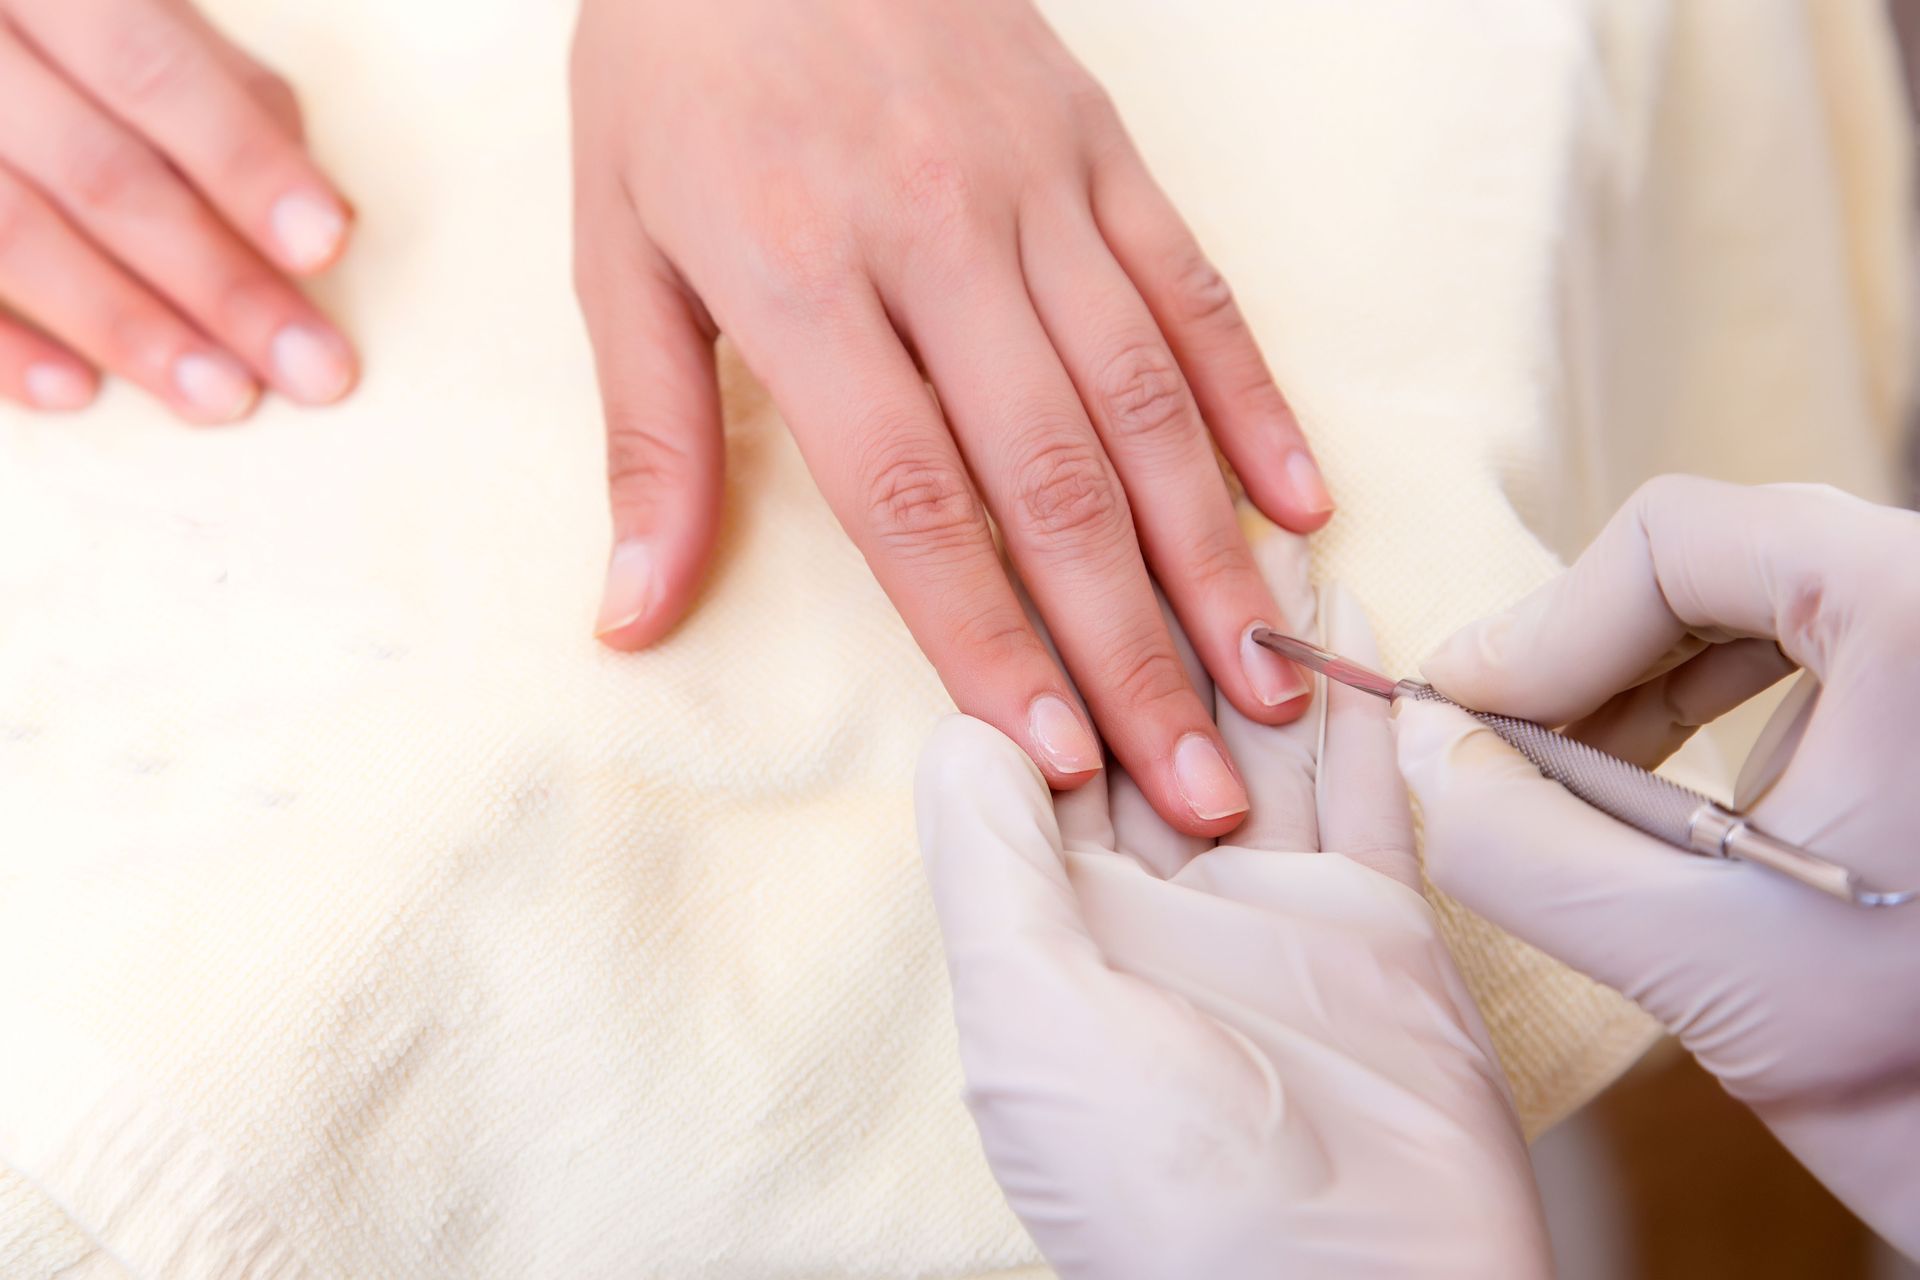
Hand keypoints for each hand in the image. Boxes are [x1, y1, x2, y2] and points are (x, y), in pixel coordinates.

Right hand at [0, 0, 355, 420]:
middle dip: (217, 282)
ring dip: (127, 327)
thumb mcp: (128, 8)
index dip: (243, 161)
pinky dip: (0, 347)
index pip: (150, 70)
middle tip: (311, 371)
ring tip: (223, 399)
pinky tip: (77, 393)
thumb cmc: (54, 25)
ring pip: (12, 232)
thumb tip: (317, 205)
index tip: (325, 245)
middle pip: (98, 171)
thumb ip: (215, 83)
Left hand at [573, 0, 1332, 833]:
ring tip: (1270, 684)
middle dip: (1133, 652)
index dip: (993, 641)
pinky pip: (1195, 286)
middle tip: (1202, 789)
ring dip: (1212, 557)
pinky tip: (1299, 506)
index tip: (1055, 760)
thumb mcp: (617, 243)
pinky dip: (1252, 400)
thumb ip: (653, 440)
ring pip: (1147, 398)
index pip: (916, 502)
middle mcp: (937, 238)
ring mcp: (1038, 187)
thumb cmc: (675, 63)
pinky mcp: (1102, 144)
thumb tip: (634, 618)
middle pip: (1057, 478)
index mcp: (800, 276)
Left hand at [914, 535, 1548, 1278]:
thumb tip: (968, 723)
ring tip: (1246, 511)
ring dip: (1251, 630)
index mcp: (1055, 923)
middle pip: (1145, 717)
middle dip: (1150, 609)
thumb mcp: (1034, 1019)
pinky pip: (1365, 777)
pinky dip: (1358, 695)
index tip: (1033, 518)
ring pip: (1255, 726)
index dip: (1038, 636)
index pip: (1037, 746)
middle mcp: (1156, 898)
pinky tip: (1345, 604)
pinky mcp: (1374, 912)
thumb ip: (996, 865)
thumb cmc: (1165, 1186)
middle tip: (1150, 480)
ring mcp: (1270, 899)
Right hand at [1397, 475, 1919, 1258]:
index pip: (1678, 541)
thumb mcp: (1694, 957)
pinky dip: (1706, 711)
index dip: (1544, 625)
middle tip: (1497, 746)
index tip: (1466, 714)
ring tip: (1566, 780)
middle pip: (1712, 562)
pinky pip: (1809, 657)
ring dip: (1636, 684)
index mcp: (1917, 614)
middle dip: (1584, 656)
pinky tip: (1659, 801)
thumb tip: (1420, 747)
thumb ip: (1516, 843)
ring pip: (1755, 604)